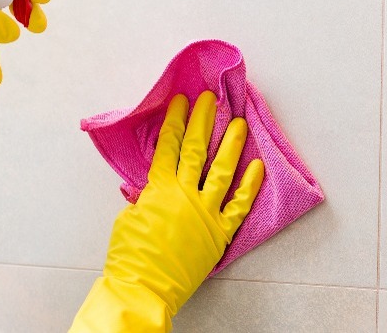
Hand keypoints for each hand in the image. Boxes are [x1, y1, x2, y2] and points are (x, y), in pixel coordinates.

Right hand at [71, 91, 263, 330]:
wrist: (143, 286)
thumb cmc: (129, 255)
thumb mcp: (128, 219)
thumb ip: (144, 198)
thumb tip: (150, 190)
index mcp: (158, 188)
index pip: (167, 146)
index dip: (174, 121)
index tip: (180, 101)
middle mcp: (184, 194)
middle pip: (194, 149)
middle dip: (202, 120)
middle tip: (209, 99)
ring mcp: (204, 212)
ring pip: (221, 170)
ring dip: (231, 144)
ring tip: (239, 123)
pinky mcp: (219, 232)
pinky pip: (239, 205)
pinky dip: (250, 186)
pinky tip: (258, 167)